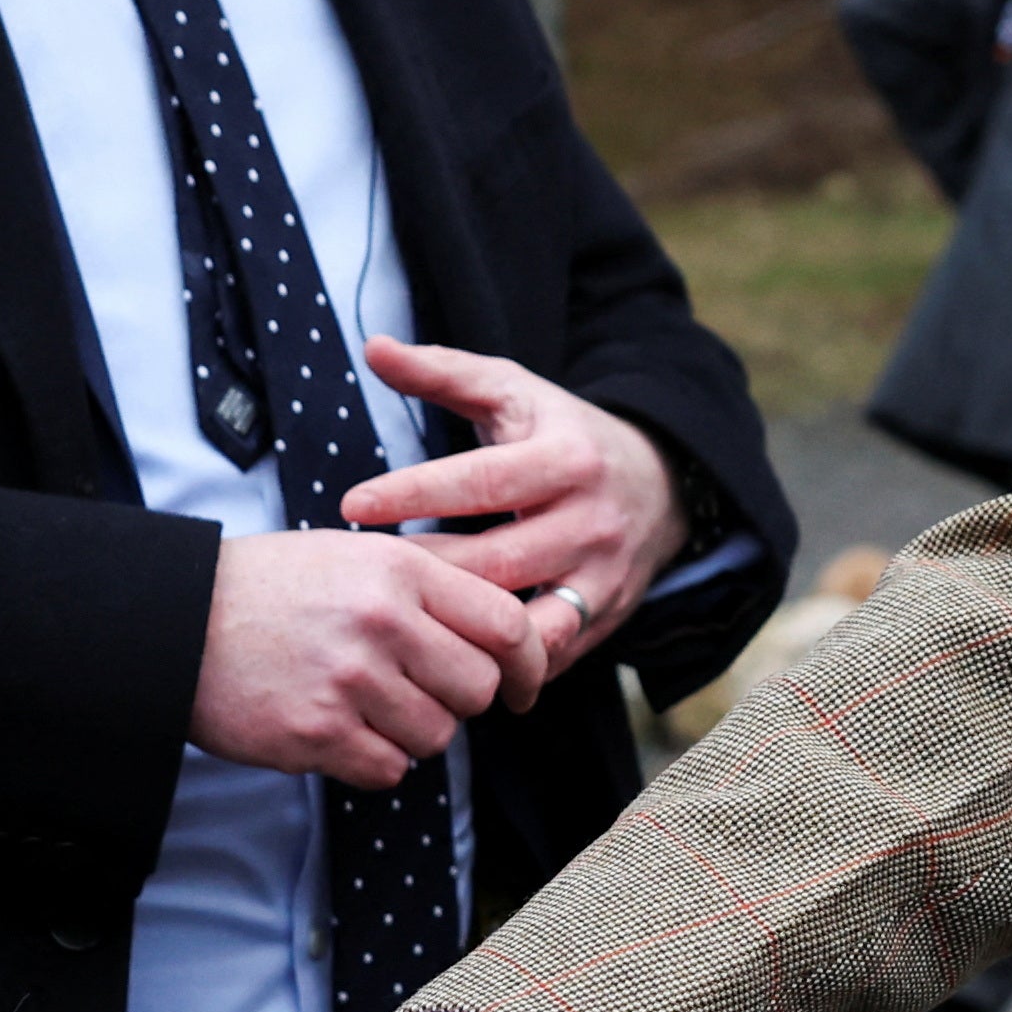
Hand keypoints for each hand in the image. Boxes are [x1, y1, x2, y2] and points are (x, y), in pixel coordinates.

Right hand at [190, 527, 548, 784]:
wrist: (175, 619)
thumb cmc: (270, 588)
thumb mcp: (354, 555)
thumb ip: (428, 586)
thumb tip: (506, 632)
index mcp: (399, 569)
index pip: (505, 624)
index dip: (528, 665)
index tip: (520, 688)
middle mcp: (382, 621)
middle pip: (476, 689)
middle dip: (455, 700)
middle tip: (415, 691)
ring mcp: (350, 680)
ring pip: (435, 737)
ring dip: (409, 733)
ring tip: (362, 705)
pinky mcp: (317, 733)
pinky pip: (388, 770)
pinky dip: (371, 761)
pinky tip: (335, 729)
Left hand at [343, 340, 685, 689]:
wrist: (658, 484)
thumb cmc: (560, 433)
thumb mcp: (512, 391)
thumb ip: (442, 371)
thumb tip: (374, 345)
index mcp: (566, 459)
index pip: (482, 481)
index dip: (414, 494)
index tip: (353, 505)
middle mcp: (591, 521)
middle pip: (499, 561)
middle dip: (428, 571)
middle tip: (364, 575)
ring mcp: (603, 576)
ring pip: (526, 621)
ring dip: (463, 629)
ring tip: (405, 623)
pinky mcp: (607, 618)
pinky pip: (550, 655)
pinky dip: (502, 665)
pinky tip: (448, 663)